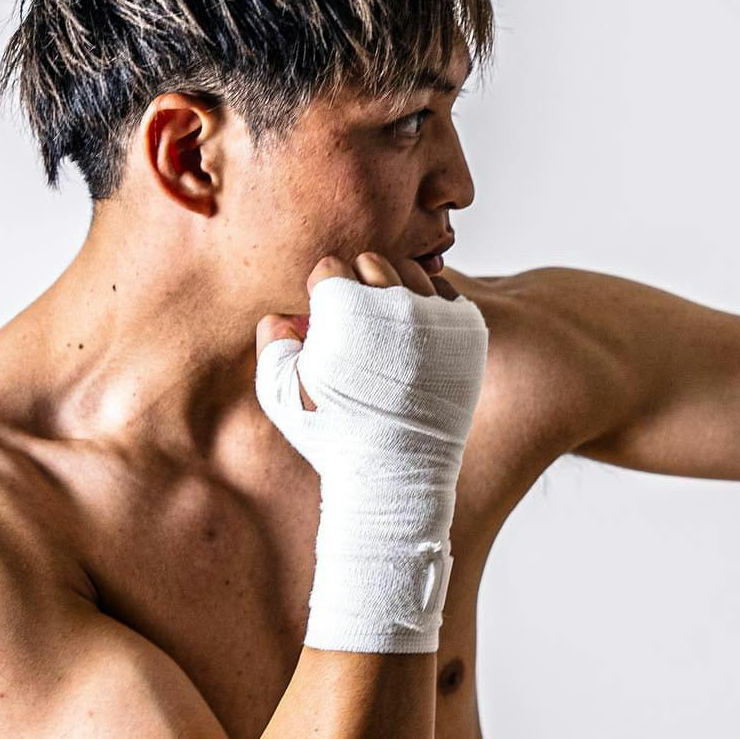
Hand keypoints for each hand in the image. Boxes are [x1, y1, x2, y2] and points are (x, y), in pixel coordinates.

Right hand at [251, 249, 488, 652]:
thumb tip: (282, 315)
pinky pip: (447, 296)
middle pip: (372, 262)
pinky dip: (432, 307)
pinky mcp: (468, 331)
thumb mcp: (280, 394)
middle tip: (357, 323)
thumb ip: (271, 344)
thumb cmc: (333, 436)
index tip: (327, 320)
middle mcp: (393, 301)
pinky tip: (418, 334)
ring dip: (397, 291)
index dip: (323, 294)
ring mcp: (435, 315)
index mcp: (343, 307)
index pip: (330, 267)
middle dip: (360, 286)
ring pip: (412, 272)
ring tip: (388, 328)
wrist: (396, 475)